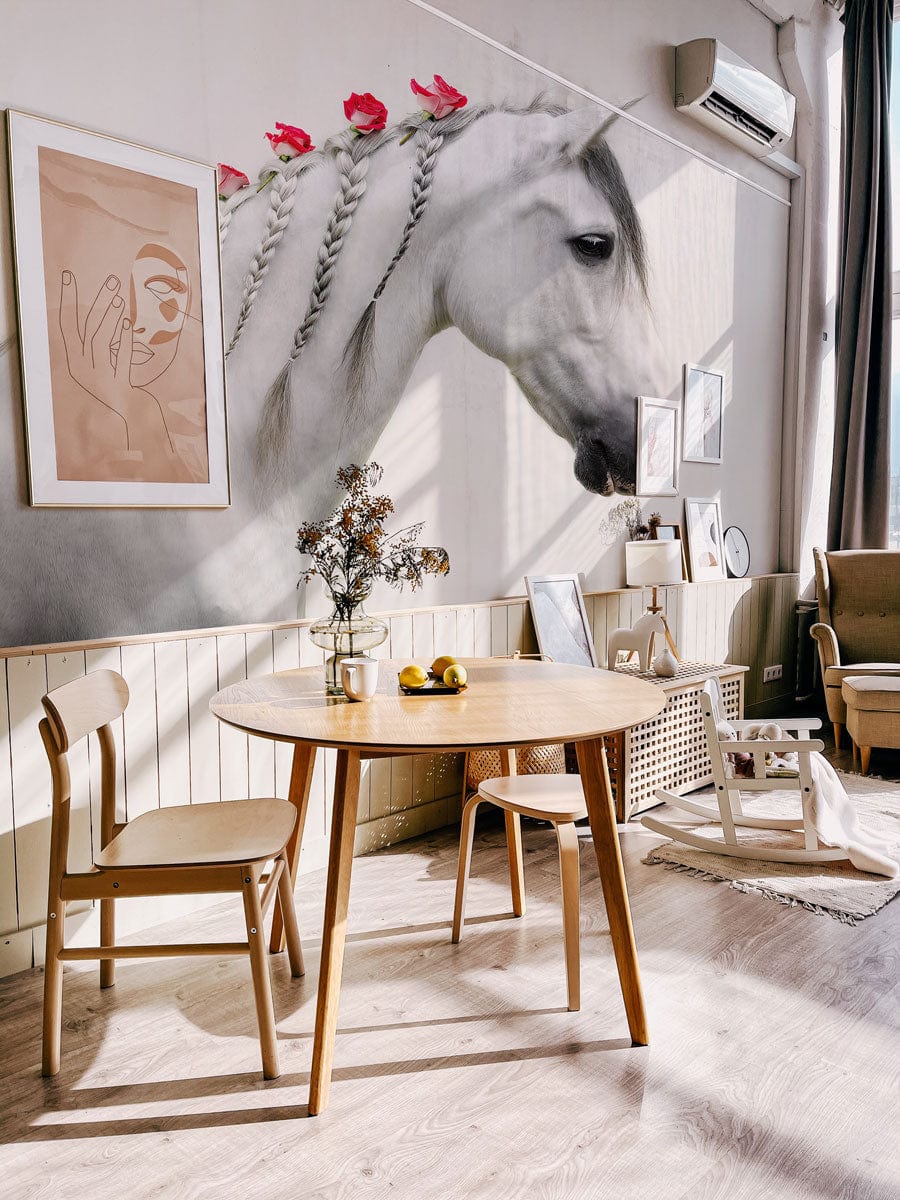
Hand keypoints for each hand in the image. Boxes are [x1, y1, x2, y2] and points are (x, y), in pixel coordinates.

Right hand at [58, 270, 174, 460]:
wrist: (136, 416)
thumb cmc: (121, 385)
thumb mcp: (105, 363)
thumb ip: (100, 341)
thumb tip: (106, 306)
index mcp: (75, 361)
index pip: (67, 325)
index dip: (67, 300)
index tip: (69, 276)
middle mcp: (82, 369)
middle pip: (86, 328)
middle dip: (96, 302)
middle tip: (111, 280)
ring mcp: (98, 378)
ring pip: (99, 341)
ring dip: (109, 317)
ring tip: (119, 298)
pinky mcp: (116, 386)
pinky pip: (118, 357)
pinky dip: (121, 339)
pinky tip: (127, 323)